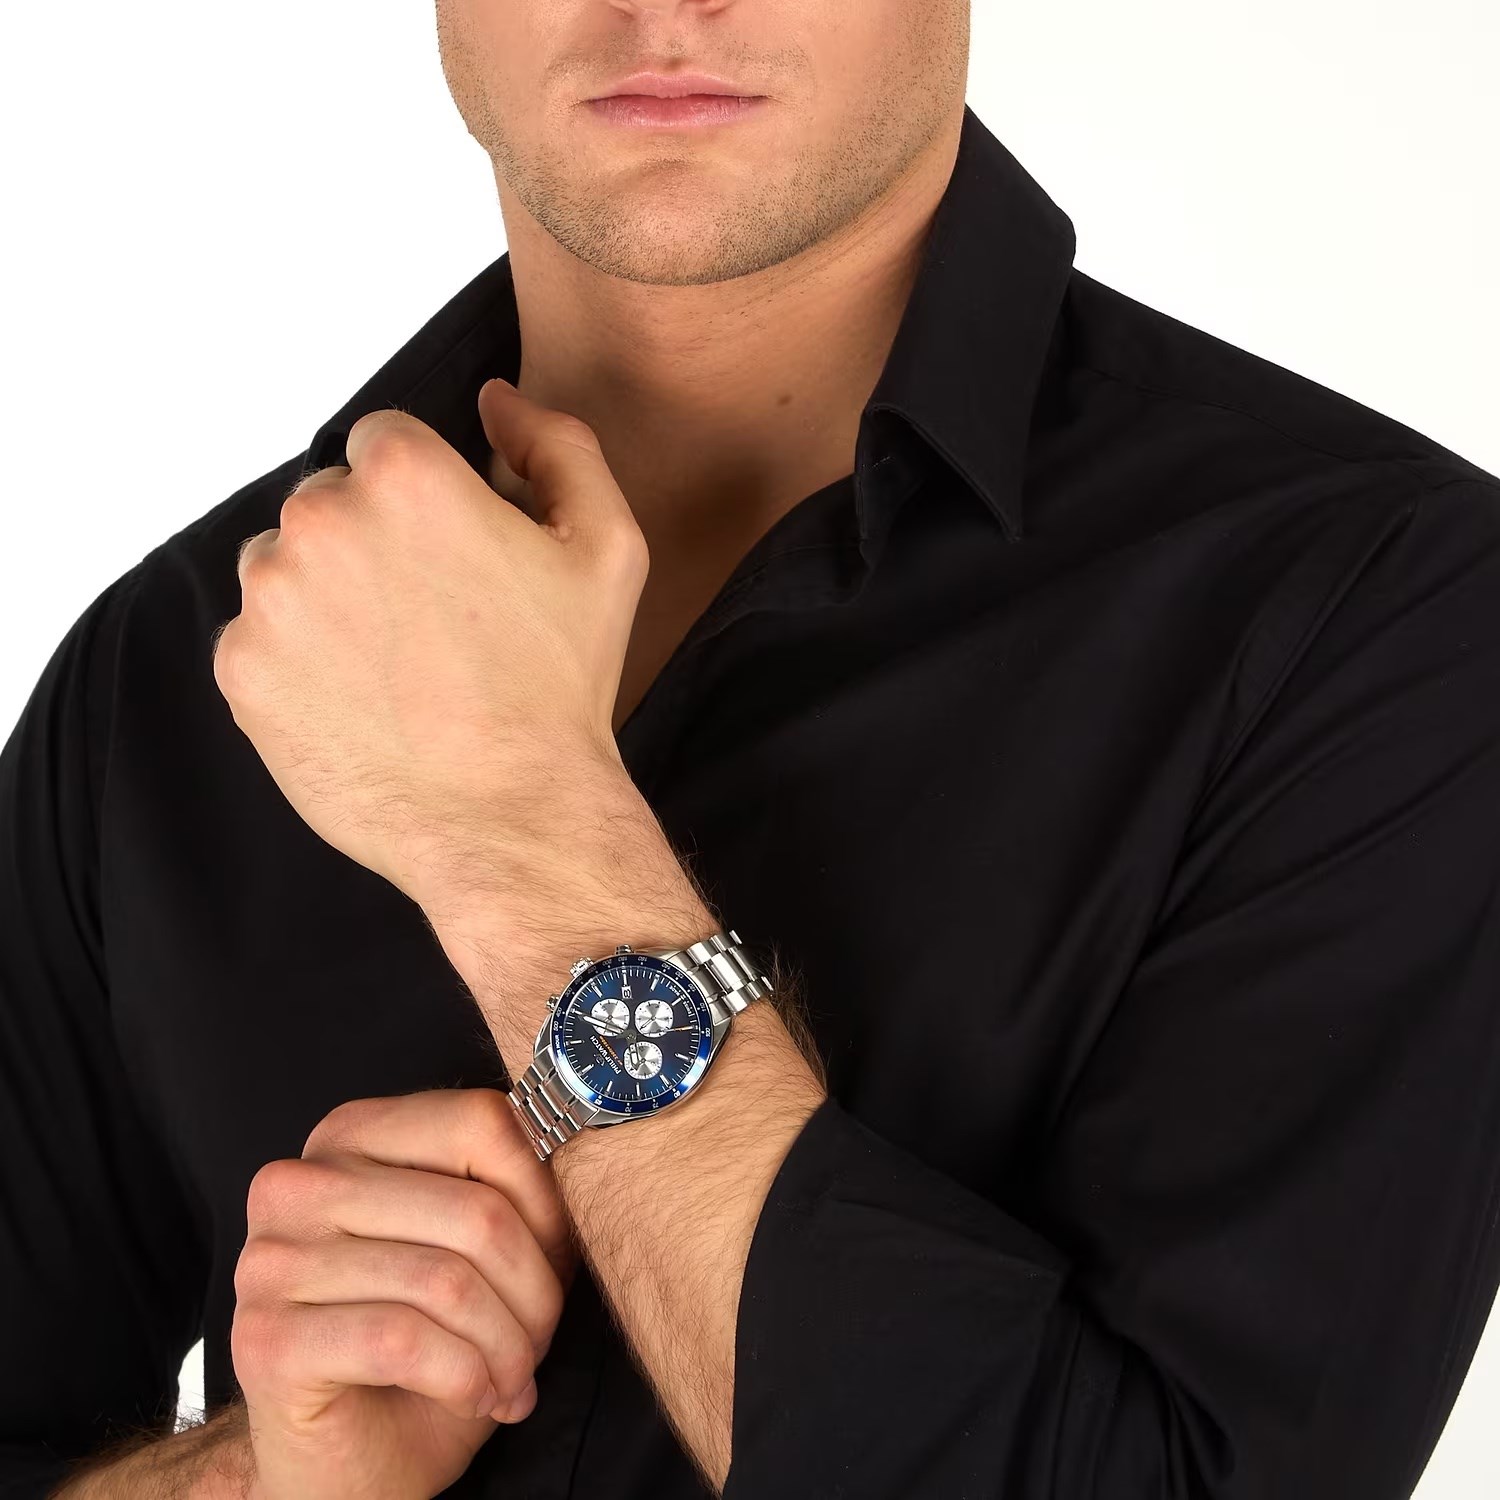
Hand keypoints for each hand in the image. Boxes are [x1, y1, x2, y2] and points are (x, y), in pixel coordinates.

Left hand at [211, 377, 651, 930]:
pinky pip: (258, 638)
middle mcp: (320, 521)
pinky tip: (361, 700)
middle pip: (328, 501)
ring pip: (283, 566)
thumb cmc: (561, 687)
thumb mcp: (606, 548)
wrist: (510, 817)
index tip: (452, 556)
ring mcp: (270, 599)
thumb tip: (496, 403)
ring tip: (394, 664)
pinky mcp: (241, 670)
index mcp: (405, 478)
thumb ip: (557, 446)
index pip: (383, 442)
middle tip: (431, 620)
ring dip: (325, 596)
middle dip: (371, 543)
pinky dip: (297, 661)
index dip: (423, 497)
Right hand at [231, 1087, 577, 1499]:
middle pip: (476, 1211)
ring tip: (513, 1377)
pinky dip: (465, 1378)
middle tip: (539, 1341)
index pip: (481, 1122)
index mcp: (351, 1136)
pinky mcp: (266, 1338)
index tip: (555, 1257)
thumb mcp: (477, 1254)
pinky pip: (405, 1341)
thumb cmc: (419, 1352)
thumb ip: (512, 1194)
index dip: (542, 1197)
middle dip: (534, 1292)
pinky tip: (476, 1397)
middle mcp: (298, 1182)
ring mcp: (271, 1258)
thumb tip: (577, 1164)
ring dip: (506, 1347)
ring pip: (448, 1281)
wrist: (343, 1464)